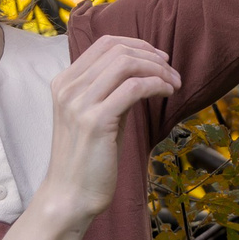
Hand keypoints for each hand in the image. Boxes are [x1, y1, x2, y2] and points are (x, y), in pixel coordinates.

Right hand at [35, 35, 179, 221]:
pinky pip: (133, 88)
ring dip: (158, 70)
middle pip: (118, 50)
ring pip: (126, 64)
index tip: (160, 58)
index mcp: (64, 82)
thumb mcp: (96, 115)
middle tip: (173, 73)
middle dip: (152, 57)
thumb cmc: (88, 158)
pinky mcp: (94, 121)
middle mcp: (67, 88)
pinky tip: (167, 93)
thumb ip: (111, 90)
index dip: (138, 45)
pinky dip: (156, 85)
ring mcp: (78, 104)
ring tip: (173, 84)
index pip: (105, 44)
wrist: (70, 195)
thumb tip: (144, 69)